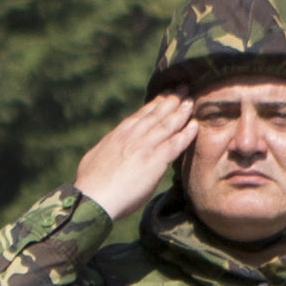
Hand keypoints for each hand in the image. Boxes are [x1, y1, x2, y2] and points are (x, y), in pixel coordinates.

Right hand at [73, 94, 199, 223]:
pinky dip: (186, 134)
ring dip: (181, 111)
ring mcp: (144, 147)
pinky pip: (175, 144)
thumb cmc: (90, 184)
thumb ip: (107, 148)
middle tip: (183, 87)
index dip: (154, 103)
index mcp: (117, 135)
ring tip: (191, 100)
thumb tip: (110, 146)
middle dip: (171, 99)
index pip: (140, 115)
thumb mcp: (94, 157)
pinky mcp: (154, 160)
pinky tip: (195, 125)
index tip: (164, 94)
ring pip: (167, 124)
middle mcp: (132, 136)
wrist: (93, 199)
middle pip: (156, 113)